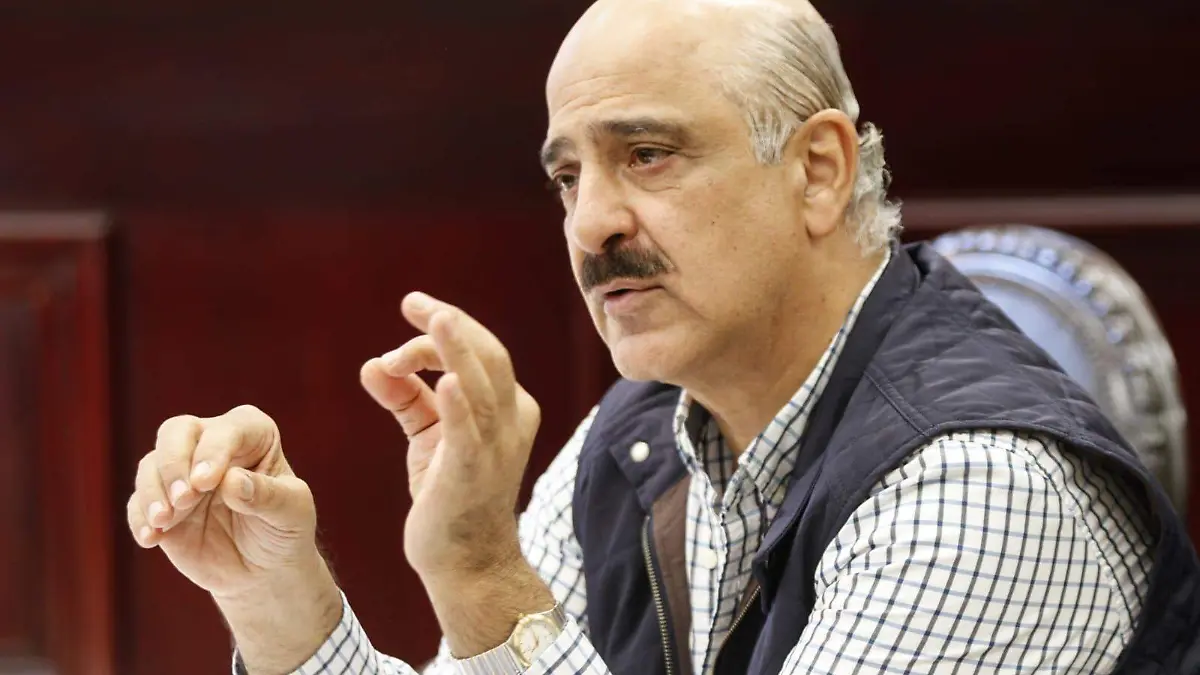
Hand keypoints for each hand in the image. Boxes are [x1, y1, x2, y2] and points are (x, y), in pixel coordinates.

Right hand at [126, 405, 320, 598]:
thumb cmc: (285, 530)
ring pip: (151, 465)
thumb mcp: (292, 513)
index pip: (226, 429)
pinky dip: (139, 518)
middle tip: (183, 498)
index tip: (206, 482)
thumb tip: (232, 480)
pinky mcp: (161, 504)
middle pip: (177, 432)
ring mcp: (183, 474)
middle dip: (174, 462)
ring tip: (164, 521)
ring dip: (153, 491)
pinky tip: (151, 538)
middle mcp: (212, 445)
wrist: (265, 570)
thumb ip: (267, 495)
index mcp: (253, 435)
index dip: (213, 450)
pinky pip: (138, 502)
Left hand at [360, 292, 541, 582]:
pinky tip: (446, 381)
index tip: (411, 310)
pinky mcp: (473, 472)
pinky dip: (460, 405)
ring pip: (483, 384)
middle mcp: (511, 421)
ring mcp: (497, 447)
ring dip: (456, 349)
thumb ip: (406, 398)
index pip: (482, 352)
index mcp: (508, 407)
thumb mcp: (427, 437)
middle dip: (450, 325)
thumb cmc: (449, 496)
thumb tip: (372, 364)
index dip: (446, 328)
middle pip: (487, 356)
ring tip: (434, 316)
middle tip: (413, 303)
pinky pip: (470, 433)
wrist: (465, 562)